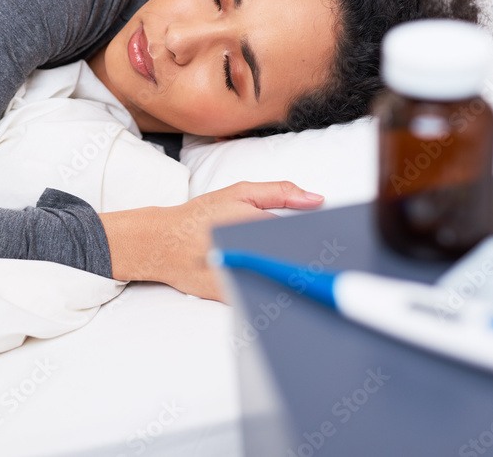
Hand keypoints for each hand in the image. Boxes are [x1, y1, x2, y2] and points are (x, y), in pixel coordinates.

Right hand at [100, 181, 324, 301]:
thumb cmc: (201, 216)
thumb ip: (280, 192)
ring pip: (280, 284)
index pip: (302, 234)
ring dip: (291, 280)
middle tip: (321, 264)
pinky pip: (260, 300)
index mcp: (254, 221)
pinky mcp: (228, 297)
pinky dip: (272, 295)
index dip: (320, 240)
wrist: (160, 243)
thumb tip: (317, 199)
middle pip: (293, 261)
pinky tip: (276, 290)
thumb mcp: (240, 193)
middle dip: (307, 261)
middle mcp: (246, 250)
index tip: (332, 244)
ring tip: (299, 276)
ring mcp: (237, 275)